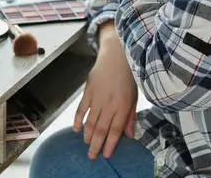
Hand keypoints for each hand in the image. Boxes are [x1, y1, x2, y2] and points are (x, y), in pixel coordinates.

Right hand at [73, 27, 137, 159]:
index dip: (110, 144)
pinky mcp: (88, 89)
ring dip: (88, 135)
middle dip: (96, 145)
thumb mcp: (134, 96)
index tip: (106, 155)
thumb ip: (130, 116)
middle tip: (92, 156)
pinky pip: (81, 108)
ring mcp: (97, 96)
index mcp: (123, 105)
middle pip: (101, 128)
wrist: (117, 54)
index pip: (115, 129)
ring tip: (86, 144)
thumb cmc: (128, 75)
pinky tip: (76, 129)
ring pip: (90, 121)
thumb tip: (129, 135)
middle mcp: (110, 102)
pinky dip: (78, 119)